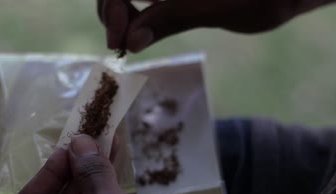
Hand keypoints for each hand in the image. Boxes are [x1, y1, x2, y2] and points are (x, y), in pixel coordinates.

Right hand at [98, 0, 334, 51]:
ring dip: (122, 12)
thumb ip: (172, 18)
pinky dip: (137, 13)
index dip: (113, 7)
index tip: (119, 41)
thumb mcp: (222, 8)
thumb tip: (130, 41)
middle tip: (122, 43)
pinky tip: (142, 29)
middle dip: (113, 10)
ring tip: (129, 39)